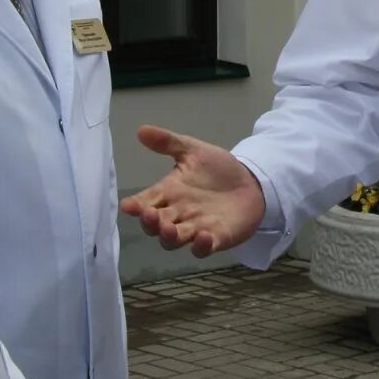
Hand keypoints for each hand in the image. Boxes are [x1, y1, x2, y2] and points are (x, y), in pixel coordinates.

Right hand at [119, 127, 267, 256]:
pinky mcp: (216, 239)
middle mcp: (178, 214)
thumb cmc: (217, 169)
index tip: (128, 206)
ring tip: (168, 229)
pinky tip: (203, 236)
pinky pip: (203, 248)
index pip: (145, 202)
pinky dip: (200, 246)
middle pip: (155, 225)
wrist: (250, 182)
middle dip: (150, 223)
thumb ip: (169, 142)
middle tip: (149, 215)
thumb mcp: (193, 151)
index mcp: (169, 193)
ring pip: (174, 240)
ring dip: (169, 237)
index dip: (135, 206)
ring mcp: (195, 228)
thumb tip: (141, 130)